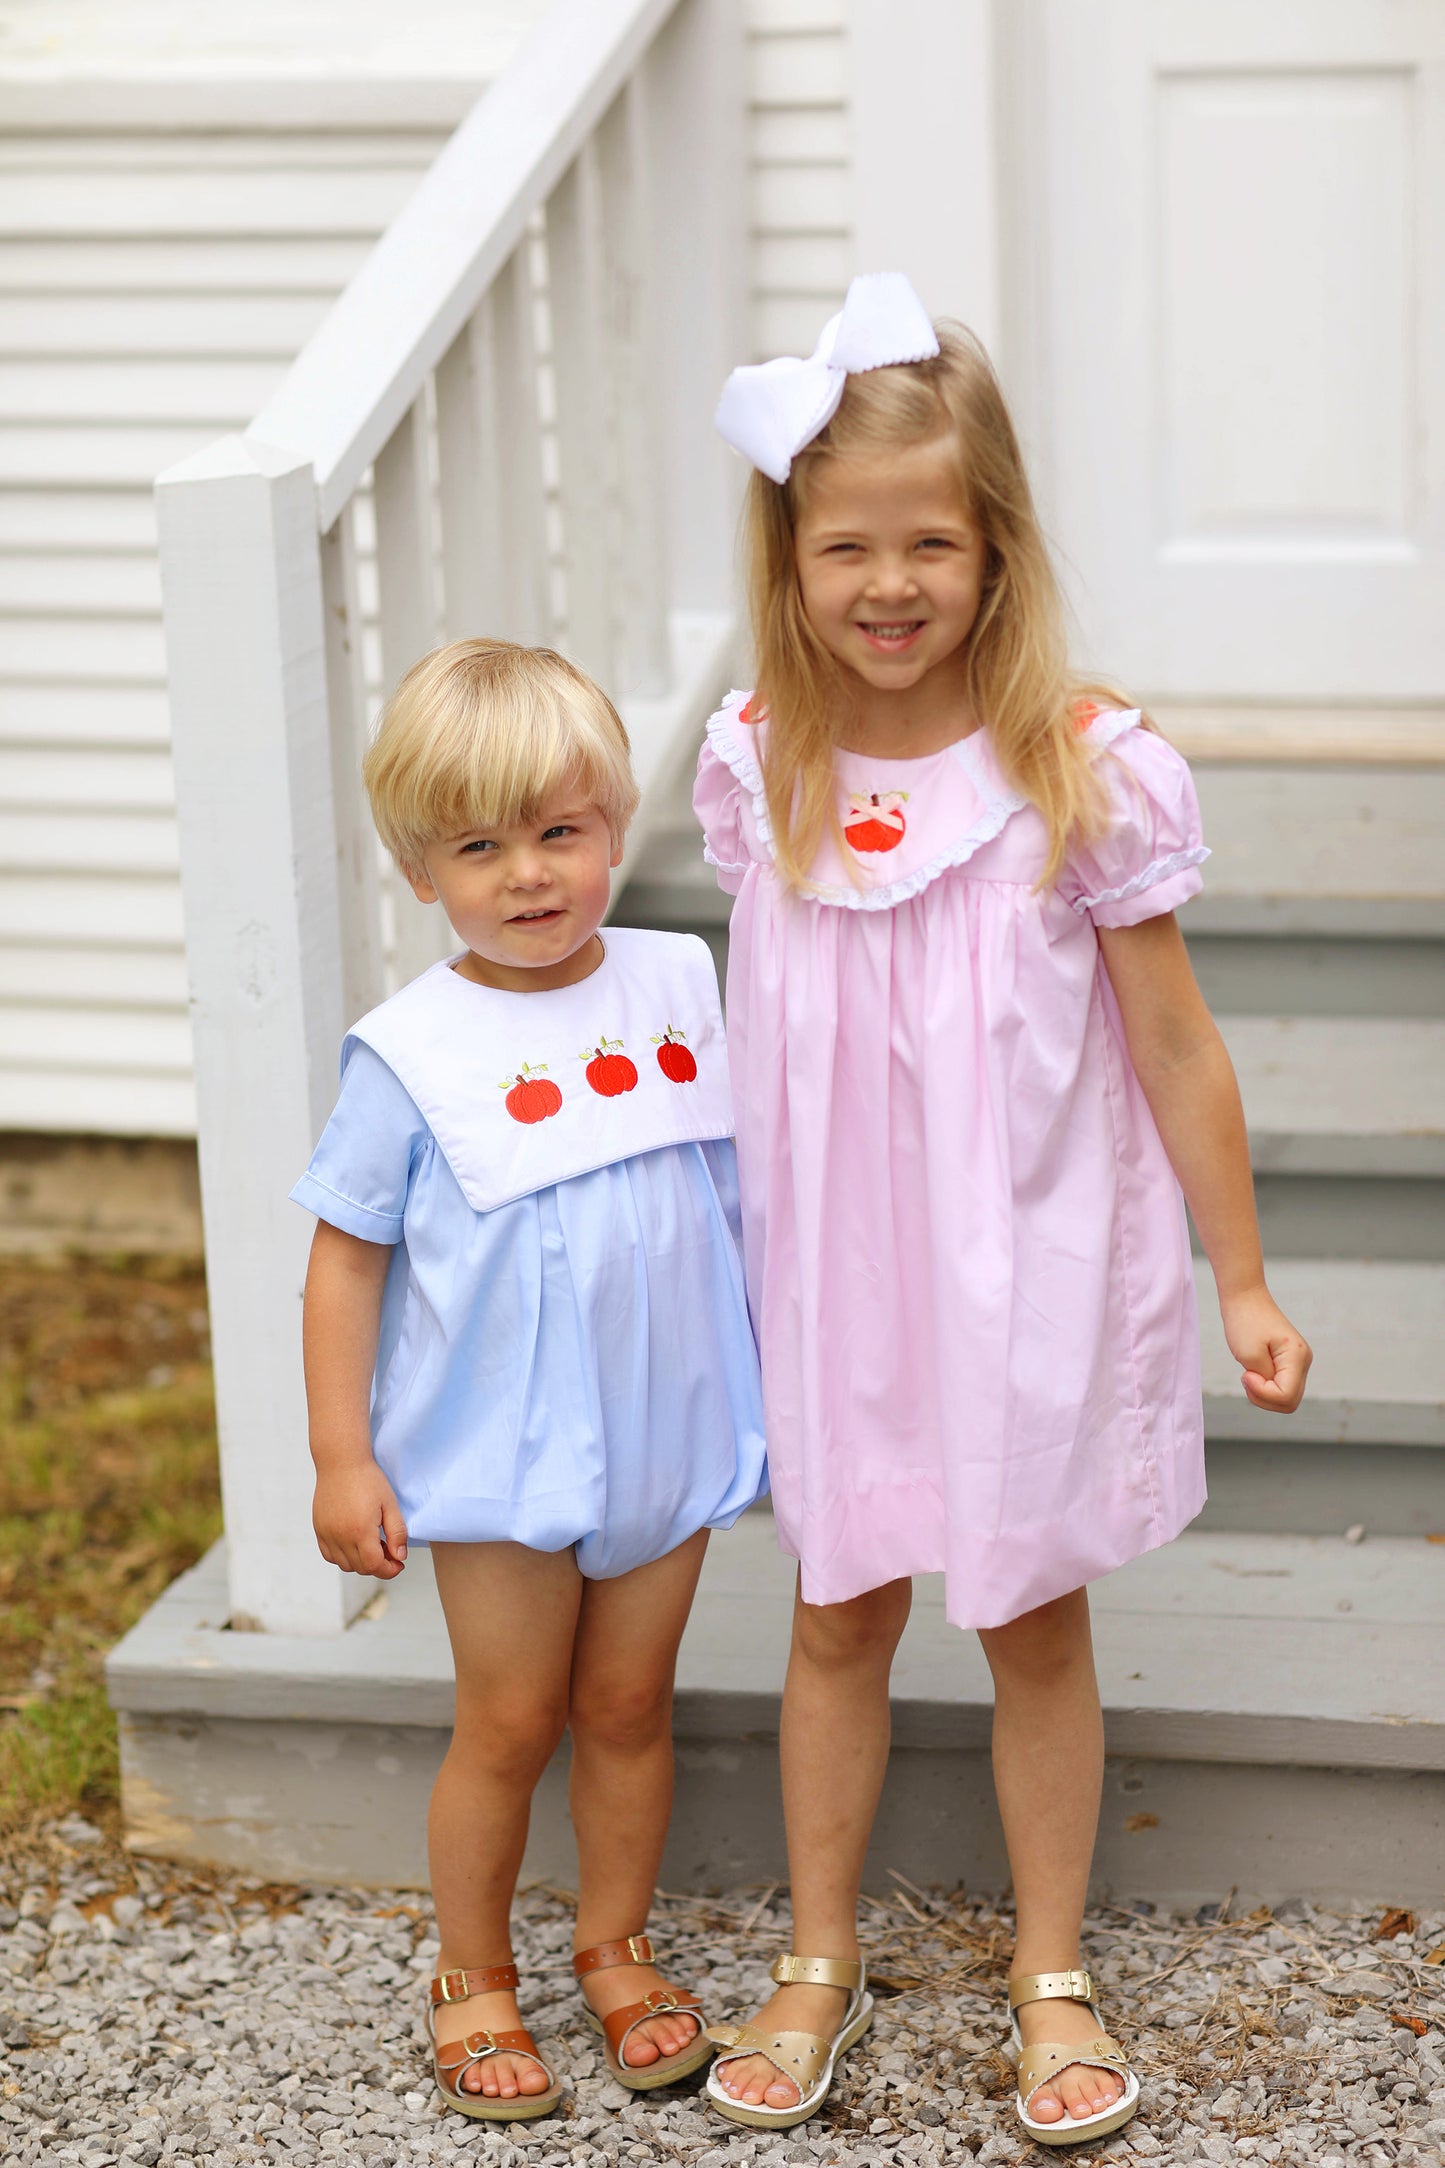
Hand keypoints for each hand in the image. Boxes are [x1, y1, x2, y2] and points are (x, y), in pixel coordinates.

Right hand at [313, 1459, 407, 1576]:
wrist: (341, 1462)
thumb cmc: (368, 1480)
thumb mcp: (390, 1504)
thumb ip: (397, 1533)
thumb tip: (400, 1557)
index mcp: (360, 1531)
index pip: (374, 1566)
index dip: (390, 1570)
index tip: (399, 1564)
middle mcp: (340, 1536)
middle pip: (360, 1568)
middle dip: (378, 1566)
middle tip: (390, 1551)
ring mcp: (326, 1534)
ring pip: (344, 1565)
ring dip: (361, 1562)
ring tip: (373, 1543)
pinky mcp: (319, 1529)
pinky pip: (330, 1555)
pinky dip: (343, 1556)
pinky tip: (355, 1542)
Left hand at [1218, 1285, 1311, 1413]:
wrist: (1245, 1299)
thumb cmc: (1245, 1321)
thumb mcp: (1249, 1355)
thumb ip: (1263, 1381)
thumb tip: (1274, 1393)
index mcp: (1297, 1357)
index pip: (1286, 1396)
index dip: (1263, 1393)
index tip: (1246, 1374)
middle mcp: (1304, 1362)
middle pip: (1290, 1402)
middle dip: (1263, 1397)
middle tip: (1246, 1376)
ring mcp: (1299, 1363)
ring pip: (1286, 1398)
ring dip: (1263, 1393)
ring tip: (1248, 1373)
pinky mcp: (1289, 1363)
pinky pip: (1281, 1387)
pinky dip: (1264, 1387)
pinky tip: (1253, 1372)